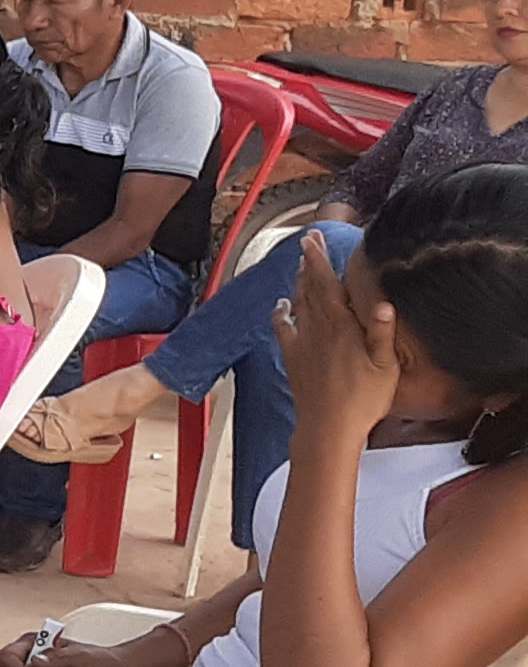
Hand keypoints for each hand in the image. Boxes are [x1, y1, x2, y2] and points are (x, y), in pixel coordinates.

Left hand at [279, 230, 400, 440]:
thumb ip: (383, 334)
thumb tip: (385, 303)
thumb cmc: (362, 399)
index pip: (329, 286)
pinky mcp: (293, 358)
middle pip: (311, 289)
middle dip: (309, 263)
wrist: (327, 427)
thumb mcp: (385, 368)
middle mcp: (318, 330)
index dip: (320, 261)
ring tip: (300, 264)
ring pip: (298, 304)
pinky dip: (281, 314)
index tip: (313, 239)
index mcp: (343, 328)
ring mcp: (302, 343)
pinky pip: (283, 329)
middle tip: (307, 240)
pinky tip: (281, 305)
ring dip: (298, 282)